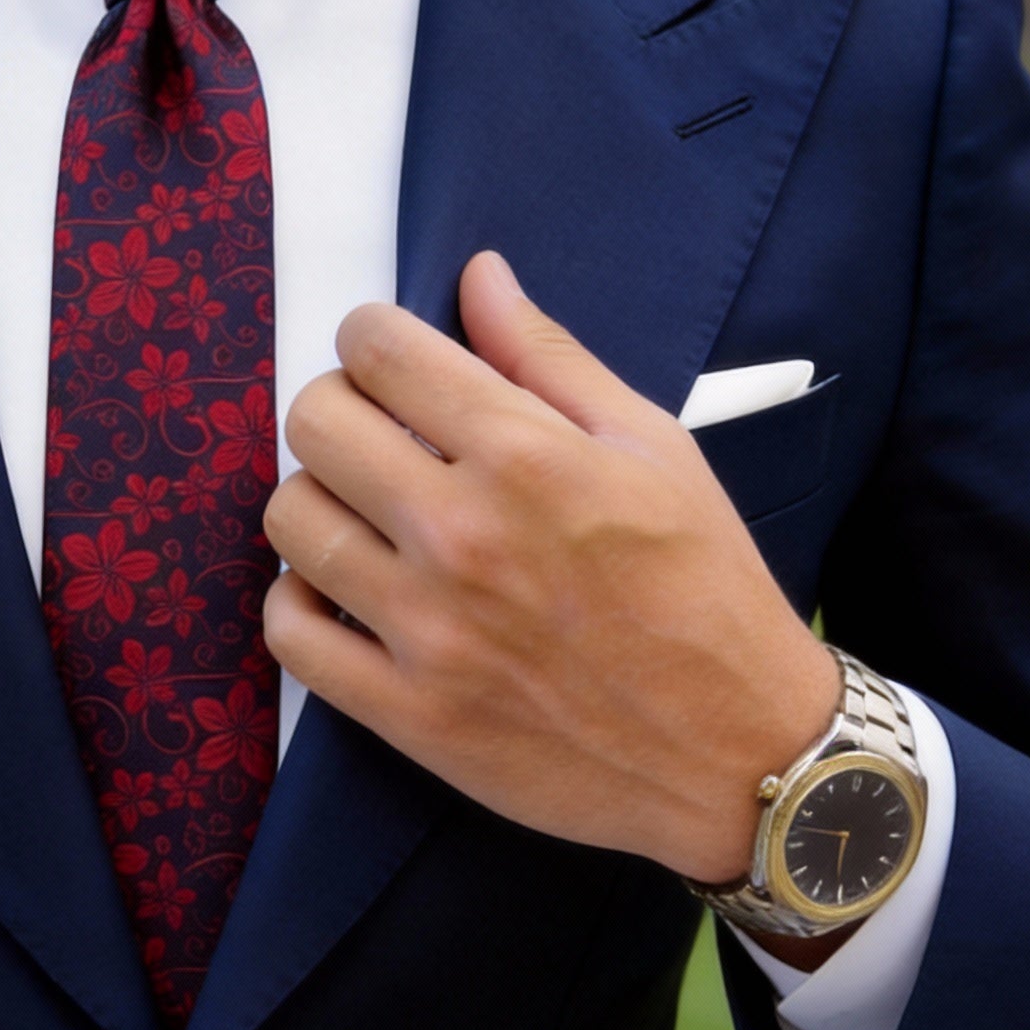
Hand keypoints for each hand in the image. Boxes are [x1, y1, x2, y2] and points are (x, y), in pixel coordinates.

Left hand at [262, 250, 838, 885]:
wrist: (739, 751)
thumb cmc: (706, 592)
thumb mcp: (655, 449)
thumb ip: (551, 359)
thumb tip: (479, 277)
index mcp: (525, 457)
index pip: (380, 351)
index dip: (370, 336)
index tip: (386, 356)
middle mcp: (461, 535)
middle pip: (315, 423)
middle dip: (337, 406)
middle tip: (375, 431)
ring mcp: (425, 629)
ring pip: (290, 519)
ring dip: (316, 499)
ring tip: (362, 512)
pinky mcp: (406, 711)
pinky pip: (289, 634)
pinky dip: (298, 601)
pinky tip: (341, 590)